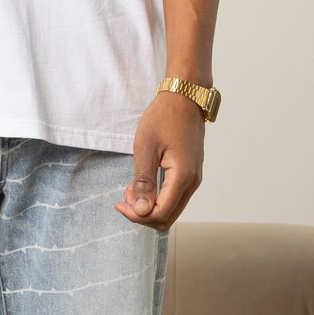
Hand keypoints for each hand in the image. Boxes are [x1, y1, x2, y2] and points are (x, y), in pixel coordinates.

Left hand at [114, 94, 204, 230]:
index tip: (119, 202)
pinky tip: (144, 182)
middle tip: (124, 197)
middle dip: (143, 214)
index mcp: (182, 177)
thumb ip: (144, 181)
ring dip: (150, 206)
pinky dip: (158, 197)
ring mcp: (194, 178)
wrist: (185, 96)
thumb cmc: (164, 116)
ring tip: (131, 188)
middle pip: (167, 218)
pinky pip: (175, 196)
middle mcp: (192, 182)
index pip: (160, 214)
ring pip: (172, 209)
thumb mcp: (146, 146)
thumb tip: (141, 211)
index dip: (137, 215)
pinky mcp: (191, 173)